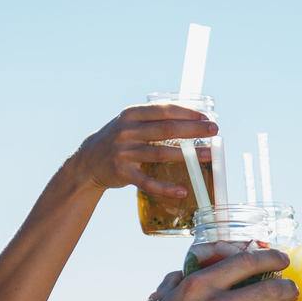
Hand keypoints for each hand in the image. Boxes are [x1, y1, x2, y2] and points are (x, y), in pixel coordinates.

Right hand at [72, 104, 217, 197]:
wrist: (88, 161)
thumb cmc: (118, 139)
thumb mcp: (130, 123)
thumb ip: (153, 119)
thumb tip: (189, 118)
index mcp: (132, 115)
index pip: (164, 110)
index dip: (188, 113)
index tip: (206, 117)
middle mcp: (127, 131)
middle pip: (167, 130)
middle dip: (193, 130)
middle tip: (214, 131)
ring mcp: (124, 153)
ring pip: (161, 154)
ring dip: (187, 155)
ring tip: (208, 155)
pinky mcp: (123, 174)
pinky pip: (149, 182)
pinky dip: (166, 188)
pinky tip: (182, 190)